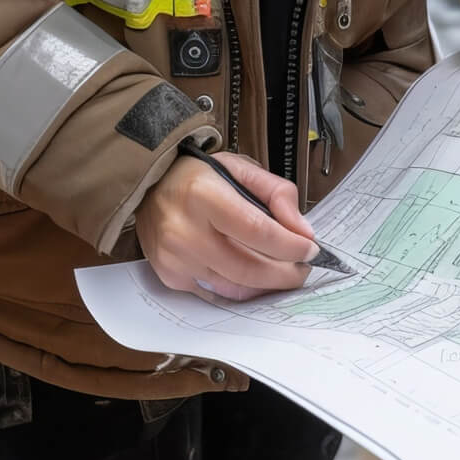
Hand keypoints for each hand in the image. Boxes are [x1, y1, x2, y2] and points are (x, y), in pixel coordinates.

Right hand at [135, 151, 319, 302]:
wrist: (148, 186)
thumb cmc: (198, 176)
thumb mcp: (240, 167)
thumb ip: (276, 192)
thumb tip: (302, 230)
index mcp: (203, 195)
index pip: (257, 231)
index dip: (290, 245)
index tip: (310, 249)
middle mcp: (184, 231)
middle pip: (248, 267)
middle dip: (285, 273)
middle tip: (303, 268)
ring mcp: (176, 260)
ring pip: (236, 286)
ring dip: (267, 284)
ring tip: (284, 272)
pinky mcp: (171, 278)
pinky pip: (218, 292)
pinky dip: (243, 288)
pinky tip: (256, 277)